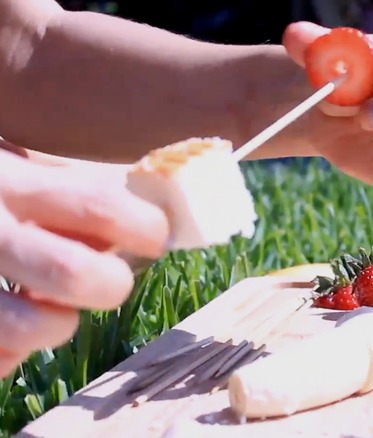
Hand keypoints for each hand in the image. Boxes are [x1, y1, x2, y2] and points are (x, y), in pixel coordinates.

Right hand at [0, 145, 168, 377]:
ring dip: (57, 324)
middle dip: (109, 284)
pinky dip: (14, 352)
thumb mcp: (20, 164)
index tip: (156, 236)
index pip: (98, 204)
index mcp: (9, 181)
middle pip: (71, 272)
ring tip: (55, 307)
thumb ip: (76, 182)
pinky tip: (15, 323)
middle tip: (113, 281)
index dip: (144, 226)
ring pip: (27, 326)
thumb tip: (163, 202)